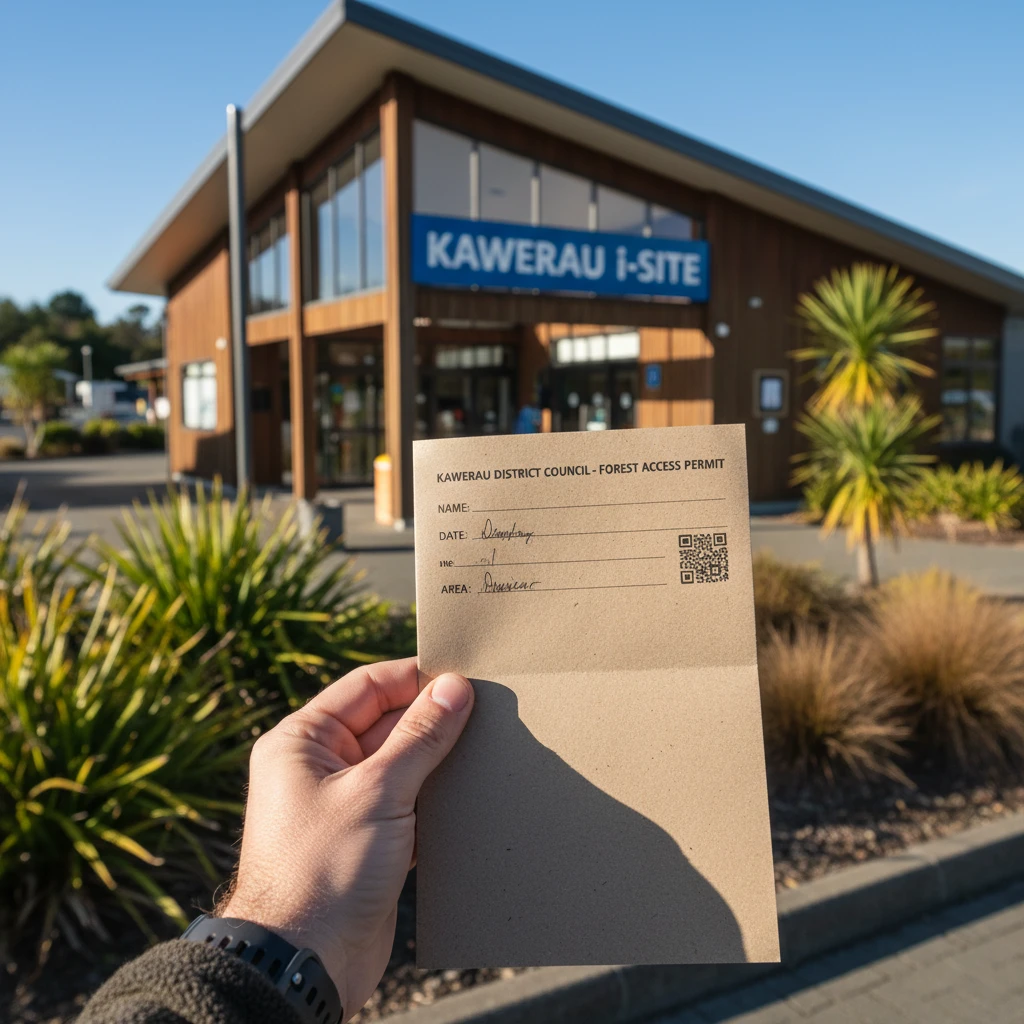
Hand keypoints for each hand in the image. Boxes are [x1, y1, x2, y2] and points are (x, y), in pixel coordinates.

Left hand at [220, 658, 473, 1018]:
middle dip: (433, 721)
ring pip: (402, 765)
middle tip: (486, 714)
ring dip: (438, 762)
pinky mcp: (367, 840)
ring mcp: (344, 805)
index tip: (463, 677)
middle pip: (387, 724)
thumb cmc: (322, 870)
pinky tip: (470, 796)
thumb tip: (453, 688)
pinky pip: (407, 803)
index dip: (415, 679)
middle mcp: (319, 767)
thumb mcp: (377, 791)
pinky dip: (435, 798)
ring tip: (485, 752)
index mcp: (303, 741)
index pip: (368, 687)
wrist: (304, 963)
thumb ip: (420, 737)